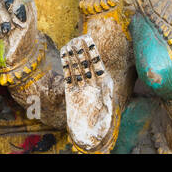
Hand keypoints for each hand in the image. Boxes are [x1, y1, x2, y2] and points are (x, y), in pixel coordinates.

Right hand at [0, 0, 40, 71]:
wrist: (15, 59)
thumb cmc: (25, 41)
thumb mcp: (27, 24)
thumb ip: (22, 8)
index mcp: (23, 4)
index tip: (8, 4)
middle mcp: (12, 7)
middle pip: (1, 0)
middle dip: (3, 15)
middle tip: (8, 28)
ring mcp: (2, 14)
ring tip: (3, 33)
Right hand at [60, 34, 115, 151]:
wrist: (88, 133)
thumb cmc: (100, 124)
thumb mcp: (107, 111)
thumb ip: (106, 102)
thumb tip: (106, 93)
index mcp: (103, 83)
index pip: (97, 63)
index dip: (92, 51)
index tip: (89, 40)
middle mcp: (93, 83)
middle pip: (86, 63)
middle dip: (82, 50)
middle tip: (77, 37)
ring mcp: (82, 86)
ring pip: (77, 67)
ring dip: (73, 55)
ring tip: (69, 43)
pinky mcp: (71, 91)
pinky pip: (68, 76)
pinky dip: (66, 66)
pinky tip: (64, 55)